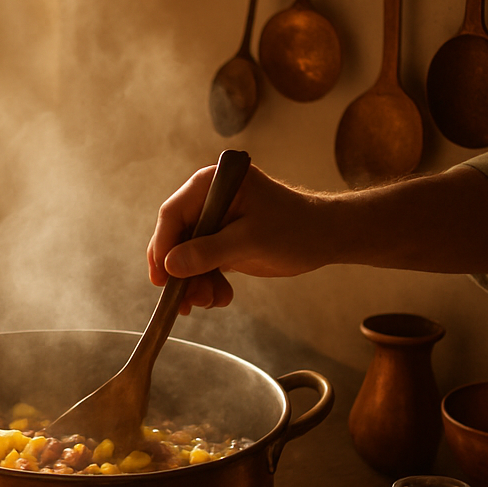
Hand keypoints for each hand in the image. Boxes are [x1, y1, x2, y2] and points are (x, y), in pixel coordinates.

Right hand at [146, 163, 329, 312]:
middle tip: (186, 300)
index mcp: (214, 185)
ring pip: (187, 257)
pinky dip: (207, 284)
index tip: (161, 277)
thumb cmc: (296, 227)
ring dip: (194, 283)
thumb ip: (210, 251)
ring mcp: (216, 222)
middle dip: (181, 272)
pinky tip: (220, 297)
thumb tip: (171, 265)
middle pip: (176, 238)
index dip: (162, 246)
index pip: (173, 214)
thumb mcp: (251, 240)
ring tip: (209, 301)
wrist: (326, 238)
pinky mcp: (222, 241)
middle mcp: (209, 200)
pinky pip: (202, 265)